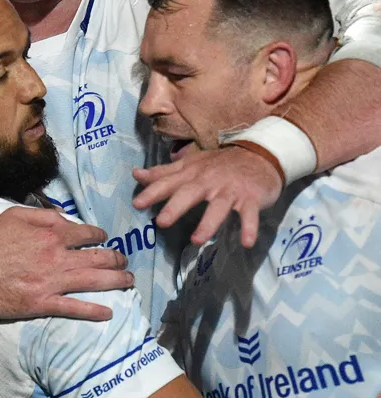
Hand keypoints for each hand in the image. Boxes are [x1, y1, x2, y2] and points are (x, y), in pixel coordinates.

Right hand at [0, 206, 132, 320]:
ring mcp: (53, 282)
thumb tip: (65, 219)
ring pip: (95, 281)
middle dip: (117, 260)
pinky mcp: (44, 303)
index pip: (88, 234)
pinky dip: (95, 311)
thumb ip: (44, 215)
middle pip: (100, 258)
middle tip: (125, 262)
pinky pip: (75, 308)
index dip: (100, 237)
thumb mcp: (16, 215)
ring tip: (129, 282)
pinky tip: (109, 313)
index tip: (105, 240)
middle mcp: (59, 257)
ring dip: (117, 281)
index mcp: (53, 234)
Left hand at [132, 145, 282, 246]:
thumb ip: (164, 173)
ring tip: (196, 240)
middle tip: (162, 222)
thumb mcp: (191, 165)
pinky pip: (249, 214)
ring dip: (209, 223)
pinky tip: (246, 243)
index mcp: (193, 173)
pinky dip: (249, 227)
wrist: (261, 154)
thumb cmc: (220, 164)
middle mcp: (210, 181)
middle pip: (191, 193)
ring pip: (219, 206)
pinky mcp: (251, 198)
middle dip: (176, 207)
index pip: (169, 182)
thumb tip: (136, 175)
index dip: (153, 192)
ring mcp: (231, 190)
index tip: (137, 204)